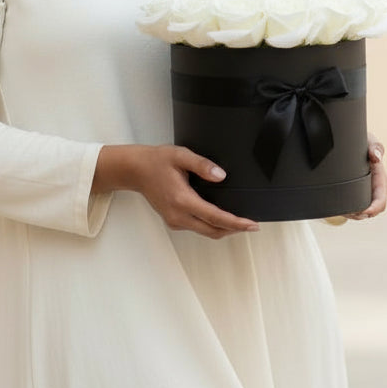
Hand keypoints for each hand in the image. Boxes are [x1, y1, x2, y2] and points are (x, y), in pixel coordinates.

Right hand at [94, 144, 259, 239]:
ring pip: (206, 232)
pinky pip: (197, 228)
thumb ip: (202, 165)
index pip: (215, 218)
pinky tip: (220, 217)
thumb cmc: (156, 161)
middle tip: (251, 225)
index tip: (251, 225)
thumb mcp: (181, 155)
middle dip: (235, 230)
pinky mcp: (173, 221)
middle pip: (213, 231)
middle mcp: (178, 215)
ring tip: (240, 222)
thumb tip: (221, 175)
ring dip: (223, 229)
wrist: (135, 170)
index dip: (236, 223)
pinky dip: (212, 226)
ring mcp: (175, 220)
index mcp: (182, 200)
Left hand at [344, 132, 386, 219]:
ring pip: (363, 213)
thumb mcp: (369, 141)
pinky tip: (341, 209)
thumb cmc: (364, 143)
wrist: (355, 144)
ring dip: (353, 214)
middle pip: (371, 211)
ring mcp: (368, 194)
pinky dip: (349, 212)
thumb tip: (376, 156)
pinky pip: (356, 209)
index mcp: (381, 181)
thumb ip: (375, 147)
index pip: (380, 202)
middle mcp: (377, 190)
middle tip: (346, 212)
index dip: (372, 209)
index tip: (361, 212)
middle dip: (359, 215)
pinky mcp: (360, 195)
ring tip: (342, 210)